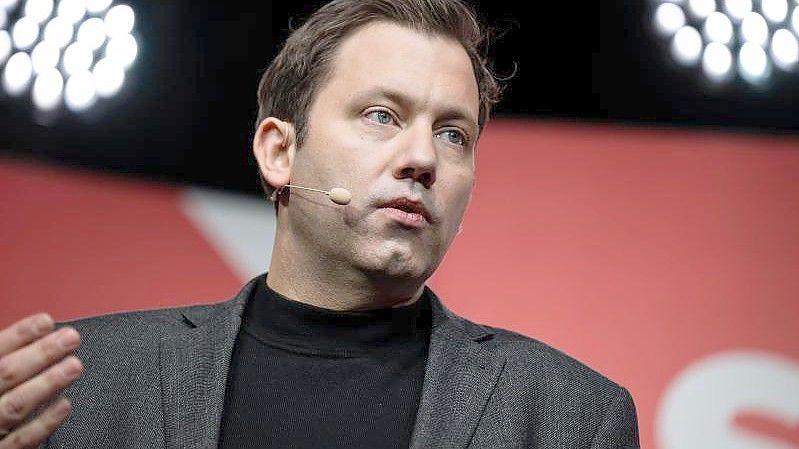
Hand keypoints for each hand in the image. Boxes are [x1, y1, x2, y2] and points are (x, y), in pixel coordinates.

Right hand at [0, 314, 82, 447]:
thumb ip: (6, 358)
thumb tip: (33, 336)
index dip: (19, 334)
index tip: (46, 322)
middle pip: (5, 374)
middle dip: (40, 354)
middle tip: (70, 338)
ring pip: (15, 405)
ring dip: (47, 383)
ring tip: (74, 366)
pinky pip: (22, 440)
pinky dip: (44, 422)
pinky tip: (64, 405)